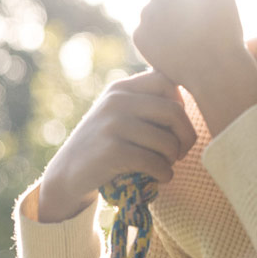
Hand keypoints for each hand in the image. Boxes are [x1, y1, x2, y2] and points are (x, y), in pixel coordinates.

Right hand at [37, 71, 196, 222]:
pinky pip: (155, 162)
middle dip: (186, 137)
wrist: (67, 175)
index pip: (167, 80)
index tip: (174, 125)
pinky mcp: (111, 151)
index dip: (181, 103)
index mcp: (122, 88)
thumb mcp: (121, 115)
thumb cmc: (108, 145)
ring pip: (167, 141)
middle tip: (180, 153)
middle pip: (175, 112)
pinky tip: (161, 177)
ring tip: (165, 165)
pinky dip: (165, 173)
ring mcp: (112, 125)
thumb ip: (148, 102)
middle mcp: (116, 101)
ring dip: (173, 159)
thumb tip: (189, 97)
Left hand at [133, 0, 246, 92]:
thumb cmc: (225, 28)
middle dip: (173, 0)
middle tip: (196, 23)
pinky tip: (177, 50)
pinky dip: (159, 39)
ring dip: (166, 20)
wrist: (217, 70)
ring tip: (189, 39)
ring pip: (153, 11)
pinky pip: (147, 32)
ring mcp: (147, 14)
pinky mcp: (139, 36)